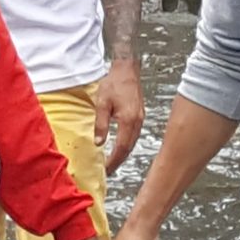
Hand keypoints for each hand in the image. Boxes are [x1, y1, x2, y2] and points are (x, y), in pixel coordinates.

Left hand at [94, 59, 144, 173]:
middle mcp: (138, 122)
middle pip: (129, 148)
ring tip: (112, 162)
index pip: (122, 147)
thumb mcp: (102, 103)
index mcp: (129, 120)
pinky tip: (120, 147)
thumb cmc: (114, 83)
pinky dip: (127, 144)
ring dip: (123, 153)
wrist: (127, 69)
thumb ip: (101, 124)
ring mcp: (141, 119)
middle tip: (108, 170)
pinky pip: (134, 135)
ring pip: (133, 142)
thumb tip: (98, 143)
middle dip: (119, 161)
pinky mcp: (140, 116)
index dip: (114, 160)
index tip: (106, 169)